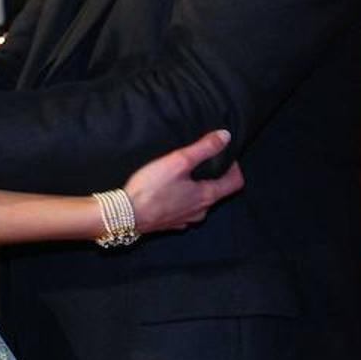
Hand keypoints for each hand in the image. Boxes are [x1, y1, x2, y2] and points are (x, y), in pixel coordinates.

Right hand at [124, 130, 244, 233]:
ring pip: (200, 201)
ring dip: (196, 187)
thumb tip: (226, 136)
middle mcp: (200, 211)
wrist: (125, 215)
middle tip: (200, 160)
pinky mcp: (171, 223)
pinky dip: (182, 198)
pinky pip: (184, 209)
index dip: (234, 167)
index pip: (235, 183)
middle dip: (213, 175)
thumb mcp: (178, 161)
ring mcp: (186, 220)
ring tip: (182, 173)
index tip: (222, 155)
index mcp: (207, 196)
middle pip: (217, 191)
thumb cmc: (151, 188)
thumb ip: (204, 148)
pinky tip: (168, 189)